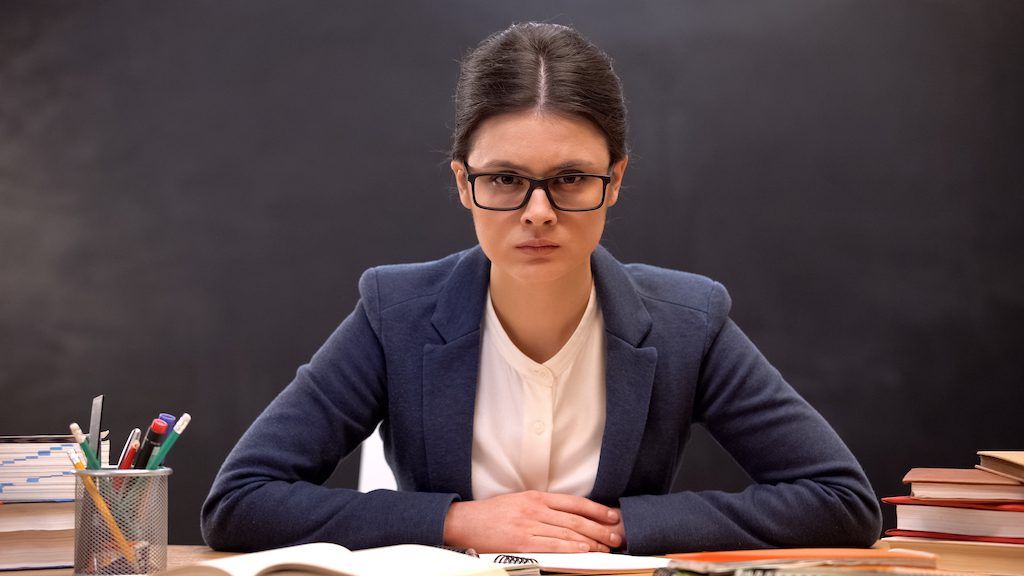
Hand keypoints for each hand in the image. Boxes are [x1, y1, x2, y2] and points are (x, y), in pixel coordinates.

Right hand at [443, 490, 625, 552]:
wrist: (465, 522)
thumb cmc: (492, 514)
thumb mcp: (519, 501)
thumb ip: (543, 506)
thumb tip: (570, 516)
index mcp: (536, 497)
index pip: (574, 502)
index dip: (596, 510)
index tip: (612, 517)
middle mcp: (535, 509)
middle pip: (575, 519)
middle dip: (599, 529)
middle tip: (616, 536)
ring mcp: (528, 525)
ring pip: (567, 533)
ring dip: (590, 541)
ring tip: (606, 547)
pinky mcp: (521, 542)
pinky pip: (552, 545)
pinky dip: (571, 548)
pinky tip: (584, 551)